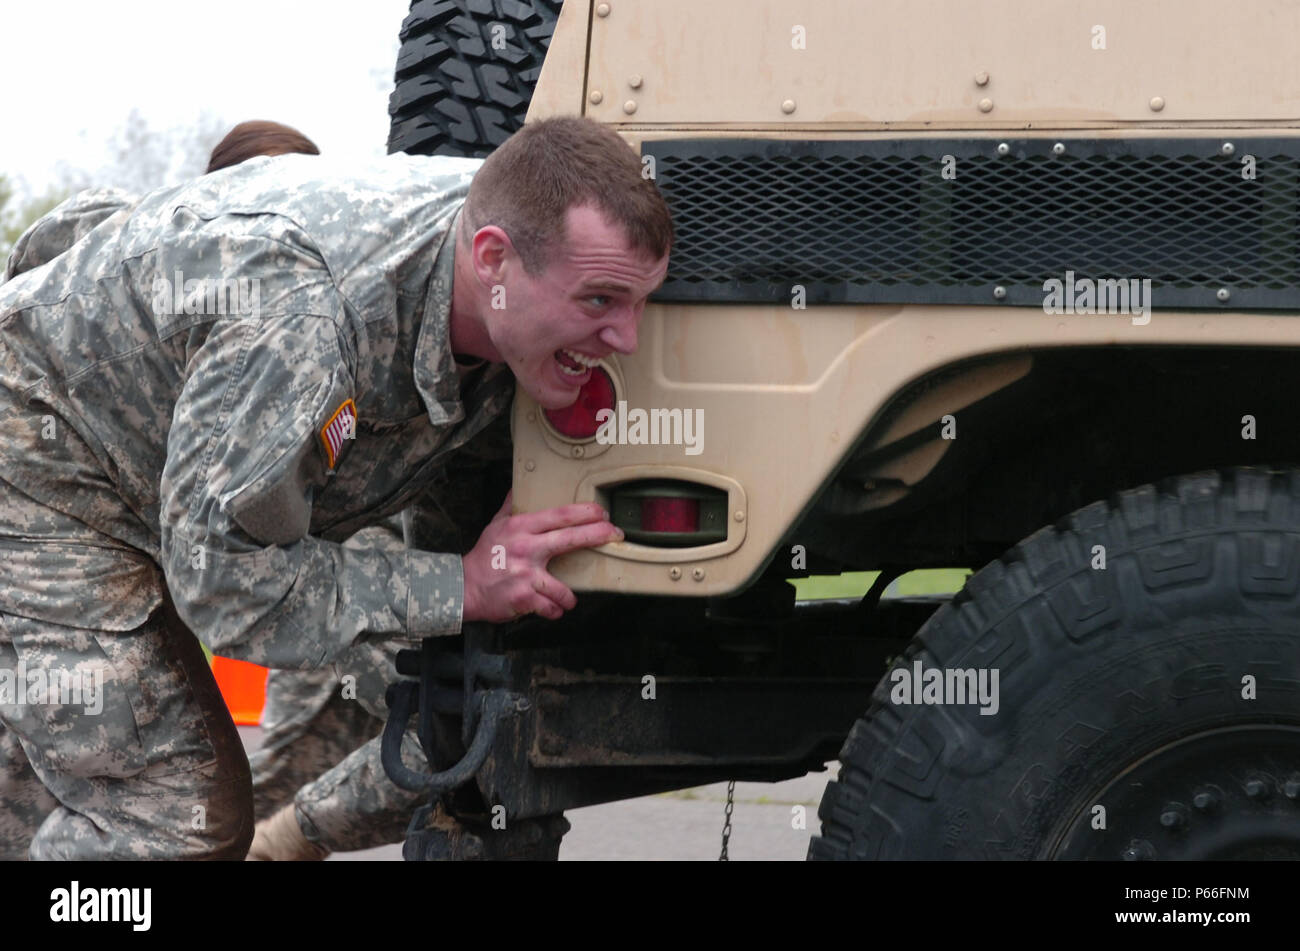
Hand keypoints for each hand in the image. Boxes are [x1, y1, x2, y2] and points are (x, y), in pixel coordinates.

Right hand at [462, 490, 622, 621]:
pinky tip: (550, 608)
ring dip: (569, 597)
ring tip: (566, 598)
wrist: (464, 587)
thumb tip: (517, 487)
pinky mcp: (525, 598)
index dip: (585, 513)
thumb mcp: (495, 525)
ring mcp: (526, 575)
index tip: (602, 513)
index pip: (559, 515)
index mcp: (521, 528)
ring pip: (565, 588)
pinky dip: (554, 610)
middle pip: (571, 539)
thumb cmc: (484, 556)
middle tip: (614, 535)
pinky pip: (552, 607)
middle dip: (598, 535)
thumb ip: (510, 506)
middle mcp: (526, 548)